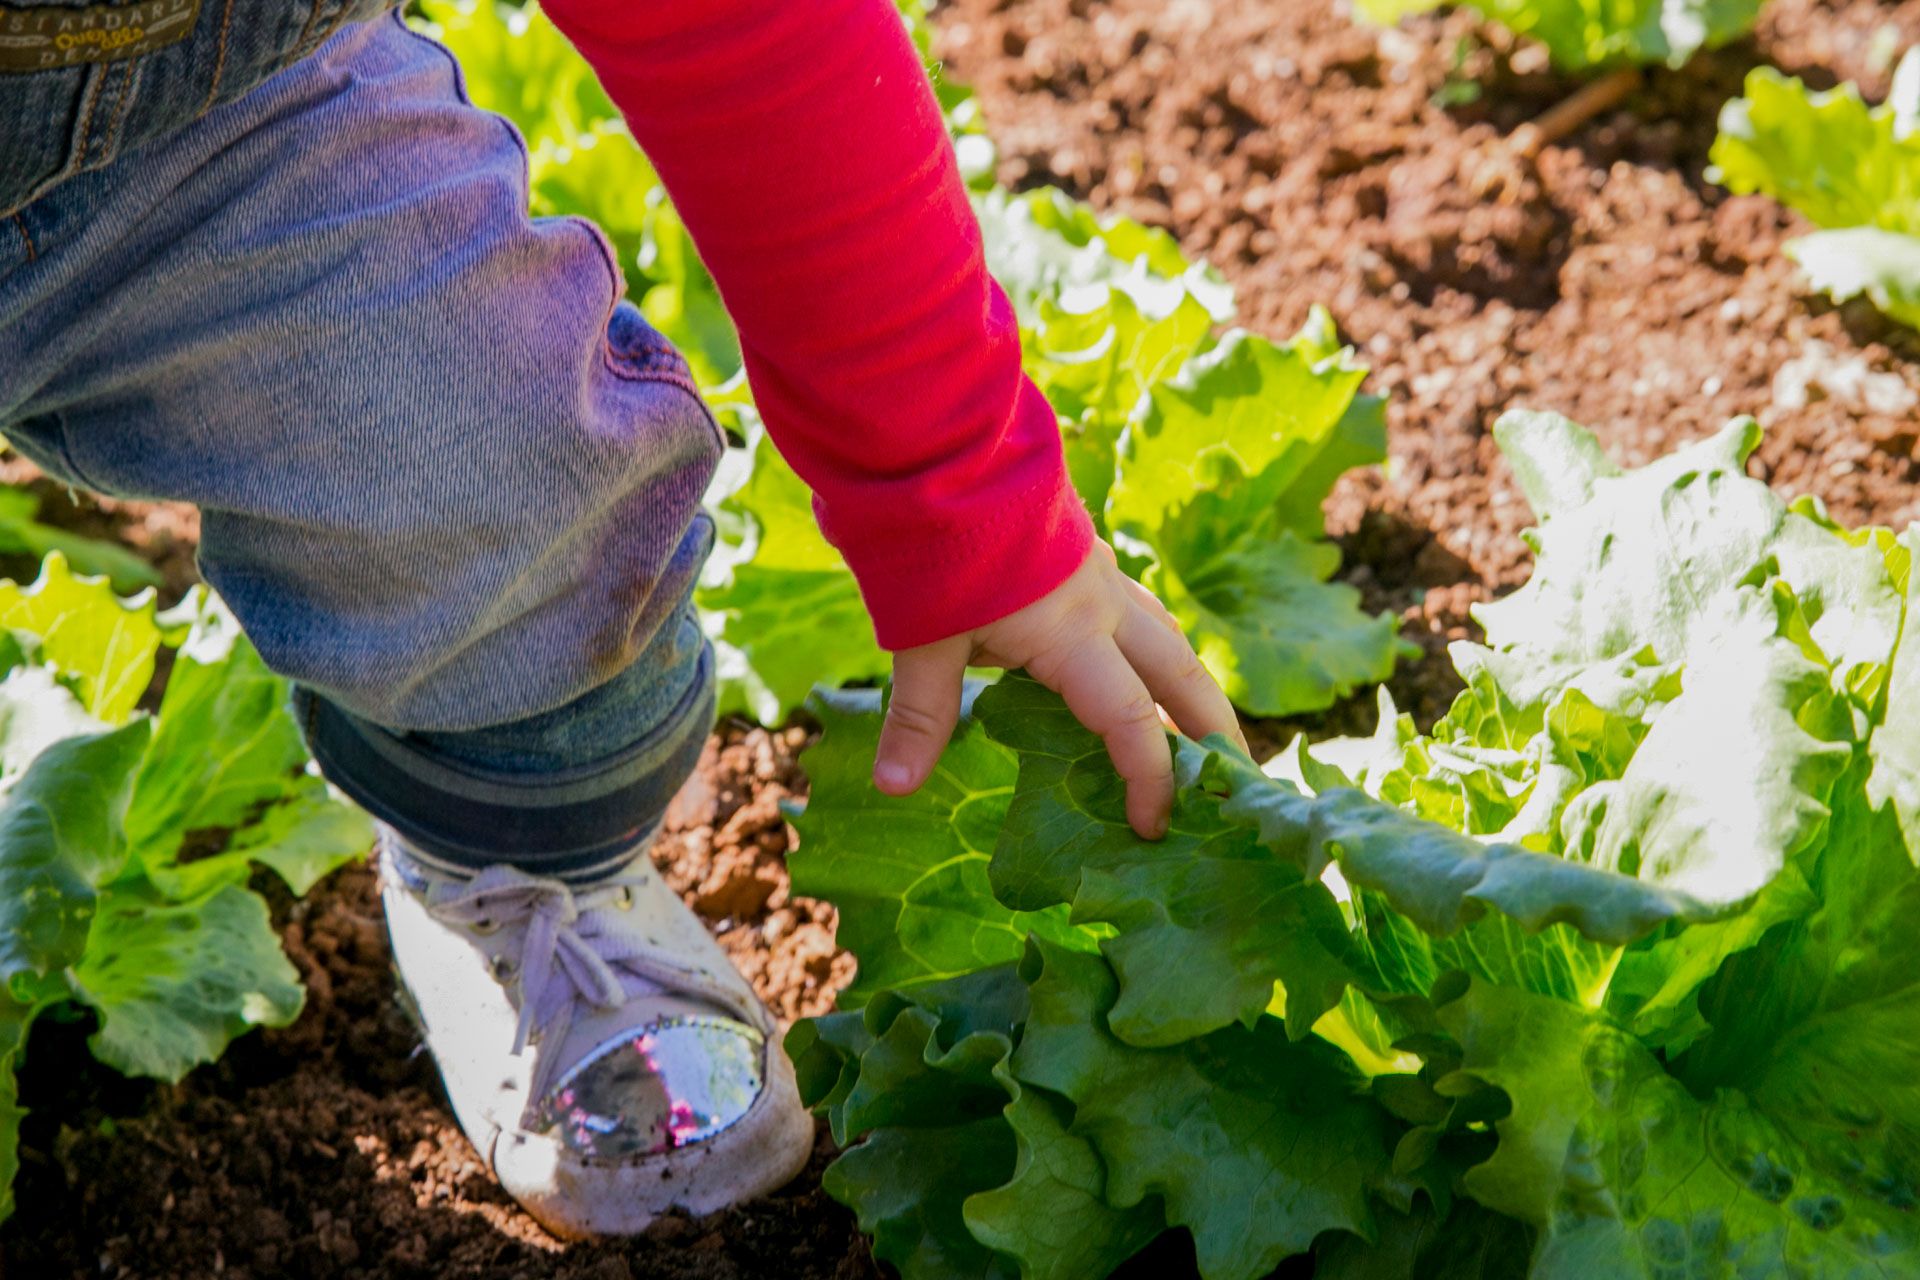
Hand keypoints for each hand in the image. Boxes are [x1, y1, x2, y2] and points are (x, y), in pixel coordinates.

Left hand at [872, 542, 1247, 838]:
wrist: (940, 447)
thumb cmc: (934, 545)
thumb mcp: (923, 636)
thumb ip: (921, 714)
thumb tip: (894, 787)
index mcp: (1074, 634)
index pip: (1131, 721)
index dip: (1150, 779)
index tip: (1154, 828)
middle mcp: (1103, 605)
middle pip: (1182, 676)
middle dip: (1214, 731)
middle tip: (1240, 783)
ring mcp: (1098, 574)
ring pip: (1166, 637)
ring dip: (1189, 686)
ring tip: (1203, 727)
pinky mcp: (1081, 553)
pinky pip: (1136, 609)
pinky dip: (1150, 645)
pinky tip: (1138, 656)